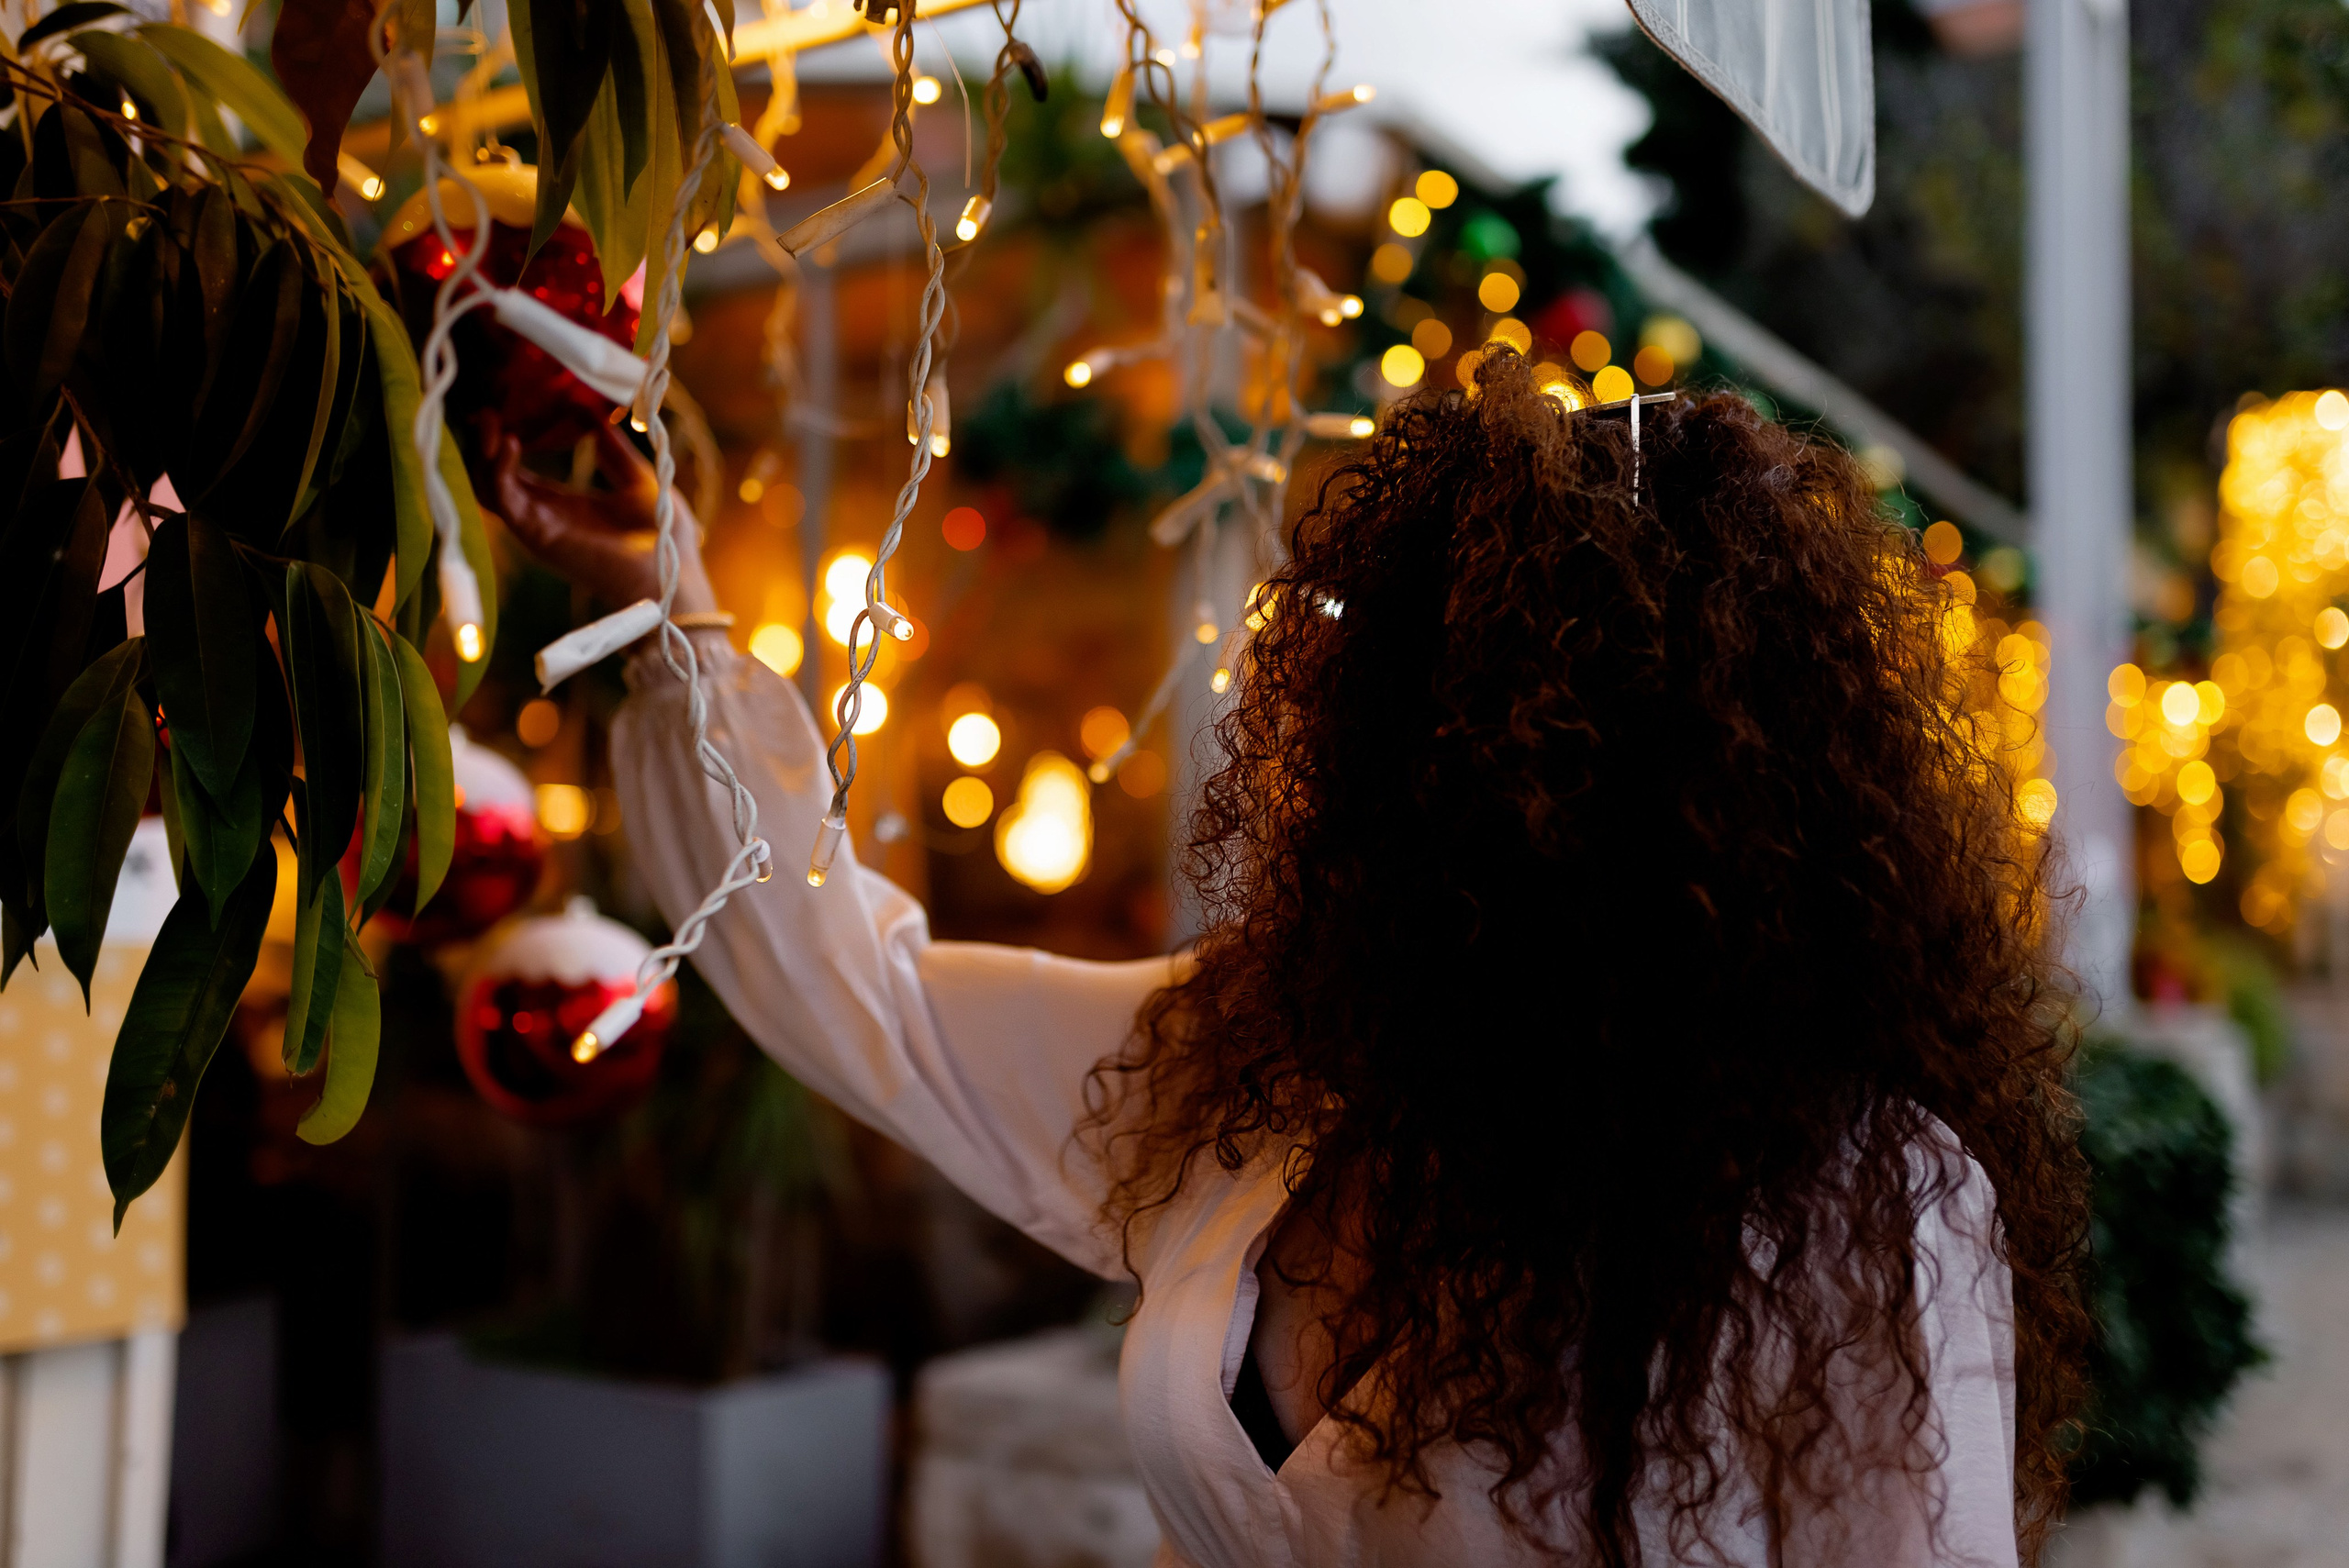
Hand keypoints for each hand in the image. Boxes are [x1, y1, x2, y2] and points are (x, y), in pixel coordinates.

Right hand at [487, 423, 716, 615]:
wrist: (673, 576)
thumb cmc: (664, 538)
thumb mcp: (638, 481)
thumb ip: (613, 451)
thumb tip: (594, 414)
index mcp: (561, 505)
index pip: (513, 470)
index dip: (501, 440)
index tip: (500, 404)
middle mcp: (541, 517)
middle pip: (491, 477)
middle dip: (482, 442)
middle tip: (483, 407)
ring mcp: (537, 528)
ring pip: (488, 487)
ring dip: (483, 452)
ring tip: (490, 418)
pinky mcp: (539, 536)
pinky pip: (505, 500)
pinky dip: (500, 469)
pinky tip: (510, 441)